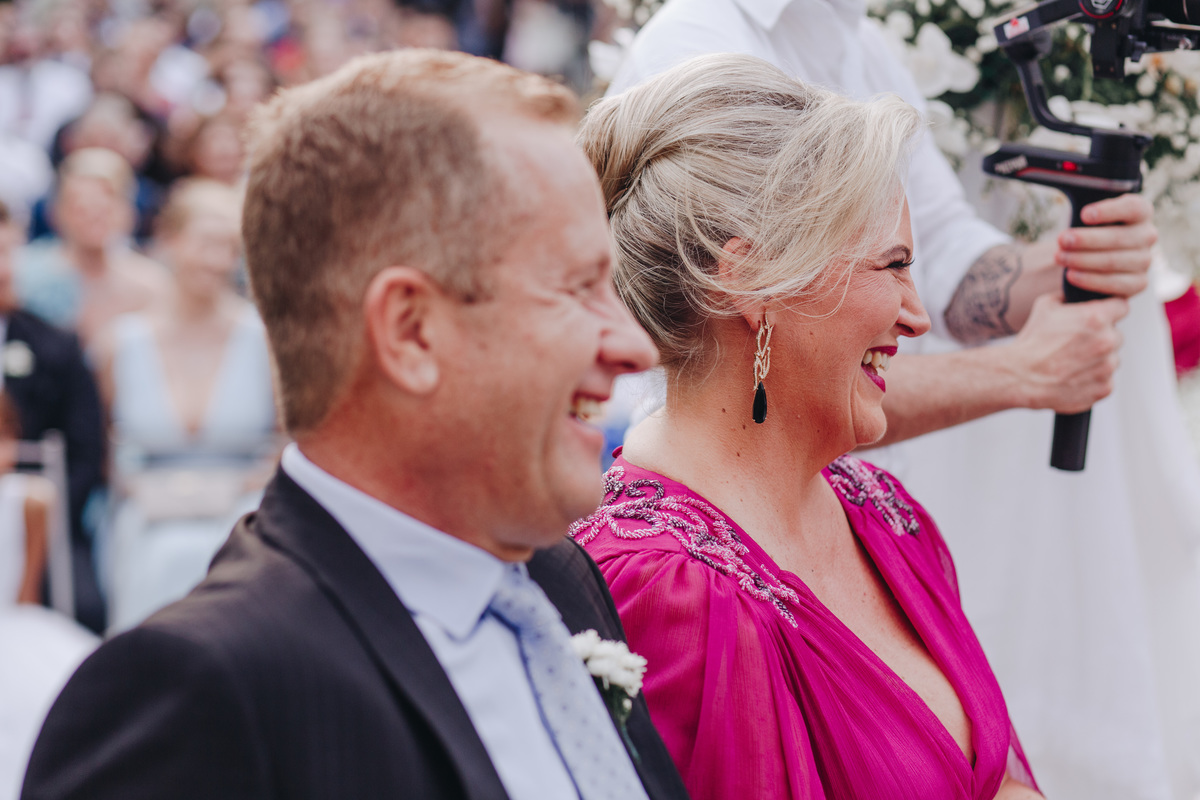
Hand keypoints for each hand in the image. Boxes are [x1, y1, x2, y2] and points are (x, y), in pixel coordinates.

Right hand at [1004, 293, 1128, 412]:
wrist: (1020, 376)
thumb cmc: (1031, 342)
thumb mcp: (1045, 306)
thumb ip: (1068, 297)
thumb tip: (1075, 294)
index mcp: (1097, 317)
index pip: (1122, 306)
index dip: (1110, 310)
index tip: (1101, 316)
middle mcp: (1107, 341)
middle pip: (1116, 334)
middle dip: (1101, 337)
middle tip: (1077, 343)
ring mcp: (1108, 366)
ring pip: (1111, 358)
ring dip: (1098, 359)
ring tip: (1071, 361)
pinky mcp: (1104, 388)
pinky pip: (1106, 380)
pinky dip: (1093, 379)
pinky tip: (1072, 375)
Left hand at [1055, 194, 1155, 297]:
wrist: (1092, 259)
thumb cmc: (1089, 229)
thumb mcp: (1086, 212)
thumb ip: (1081, 196)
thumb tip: (1062, 176)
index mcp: (1140, 211)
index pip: (1131, 207)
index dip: (1109, 211)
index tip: (1084, 214)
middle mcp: (1147, 234)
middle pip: (1119, 237)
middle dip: (1086, 239)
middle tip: (1061, 240)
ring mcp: (1145, 260)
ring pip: (1114, 261)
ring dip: (1083, 260)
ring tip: (1059, 257)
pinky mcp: (1138, 283)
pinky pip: (1116, 284)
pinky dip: (1091, 280)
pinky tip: (1071, 274)